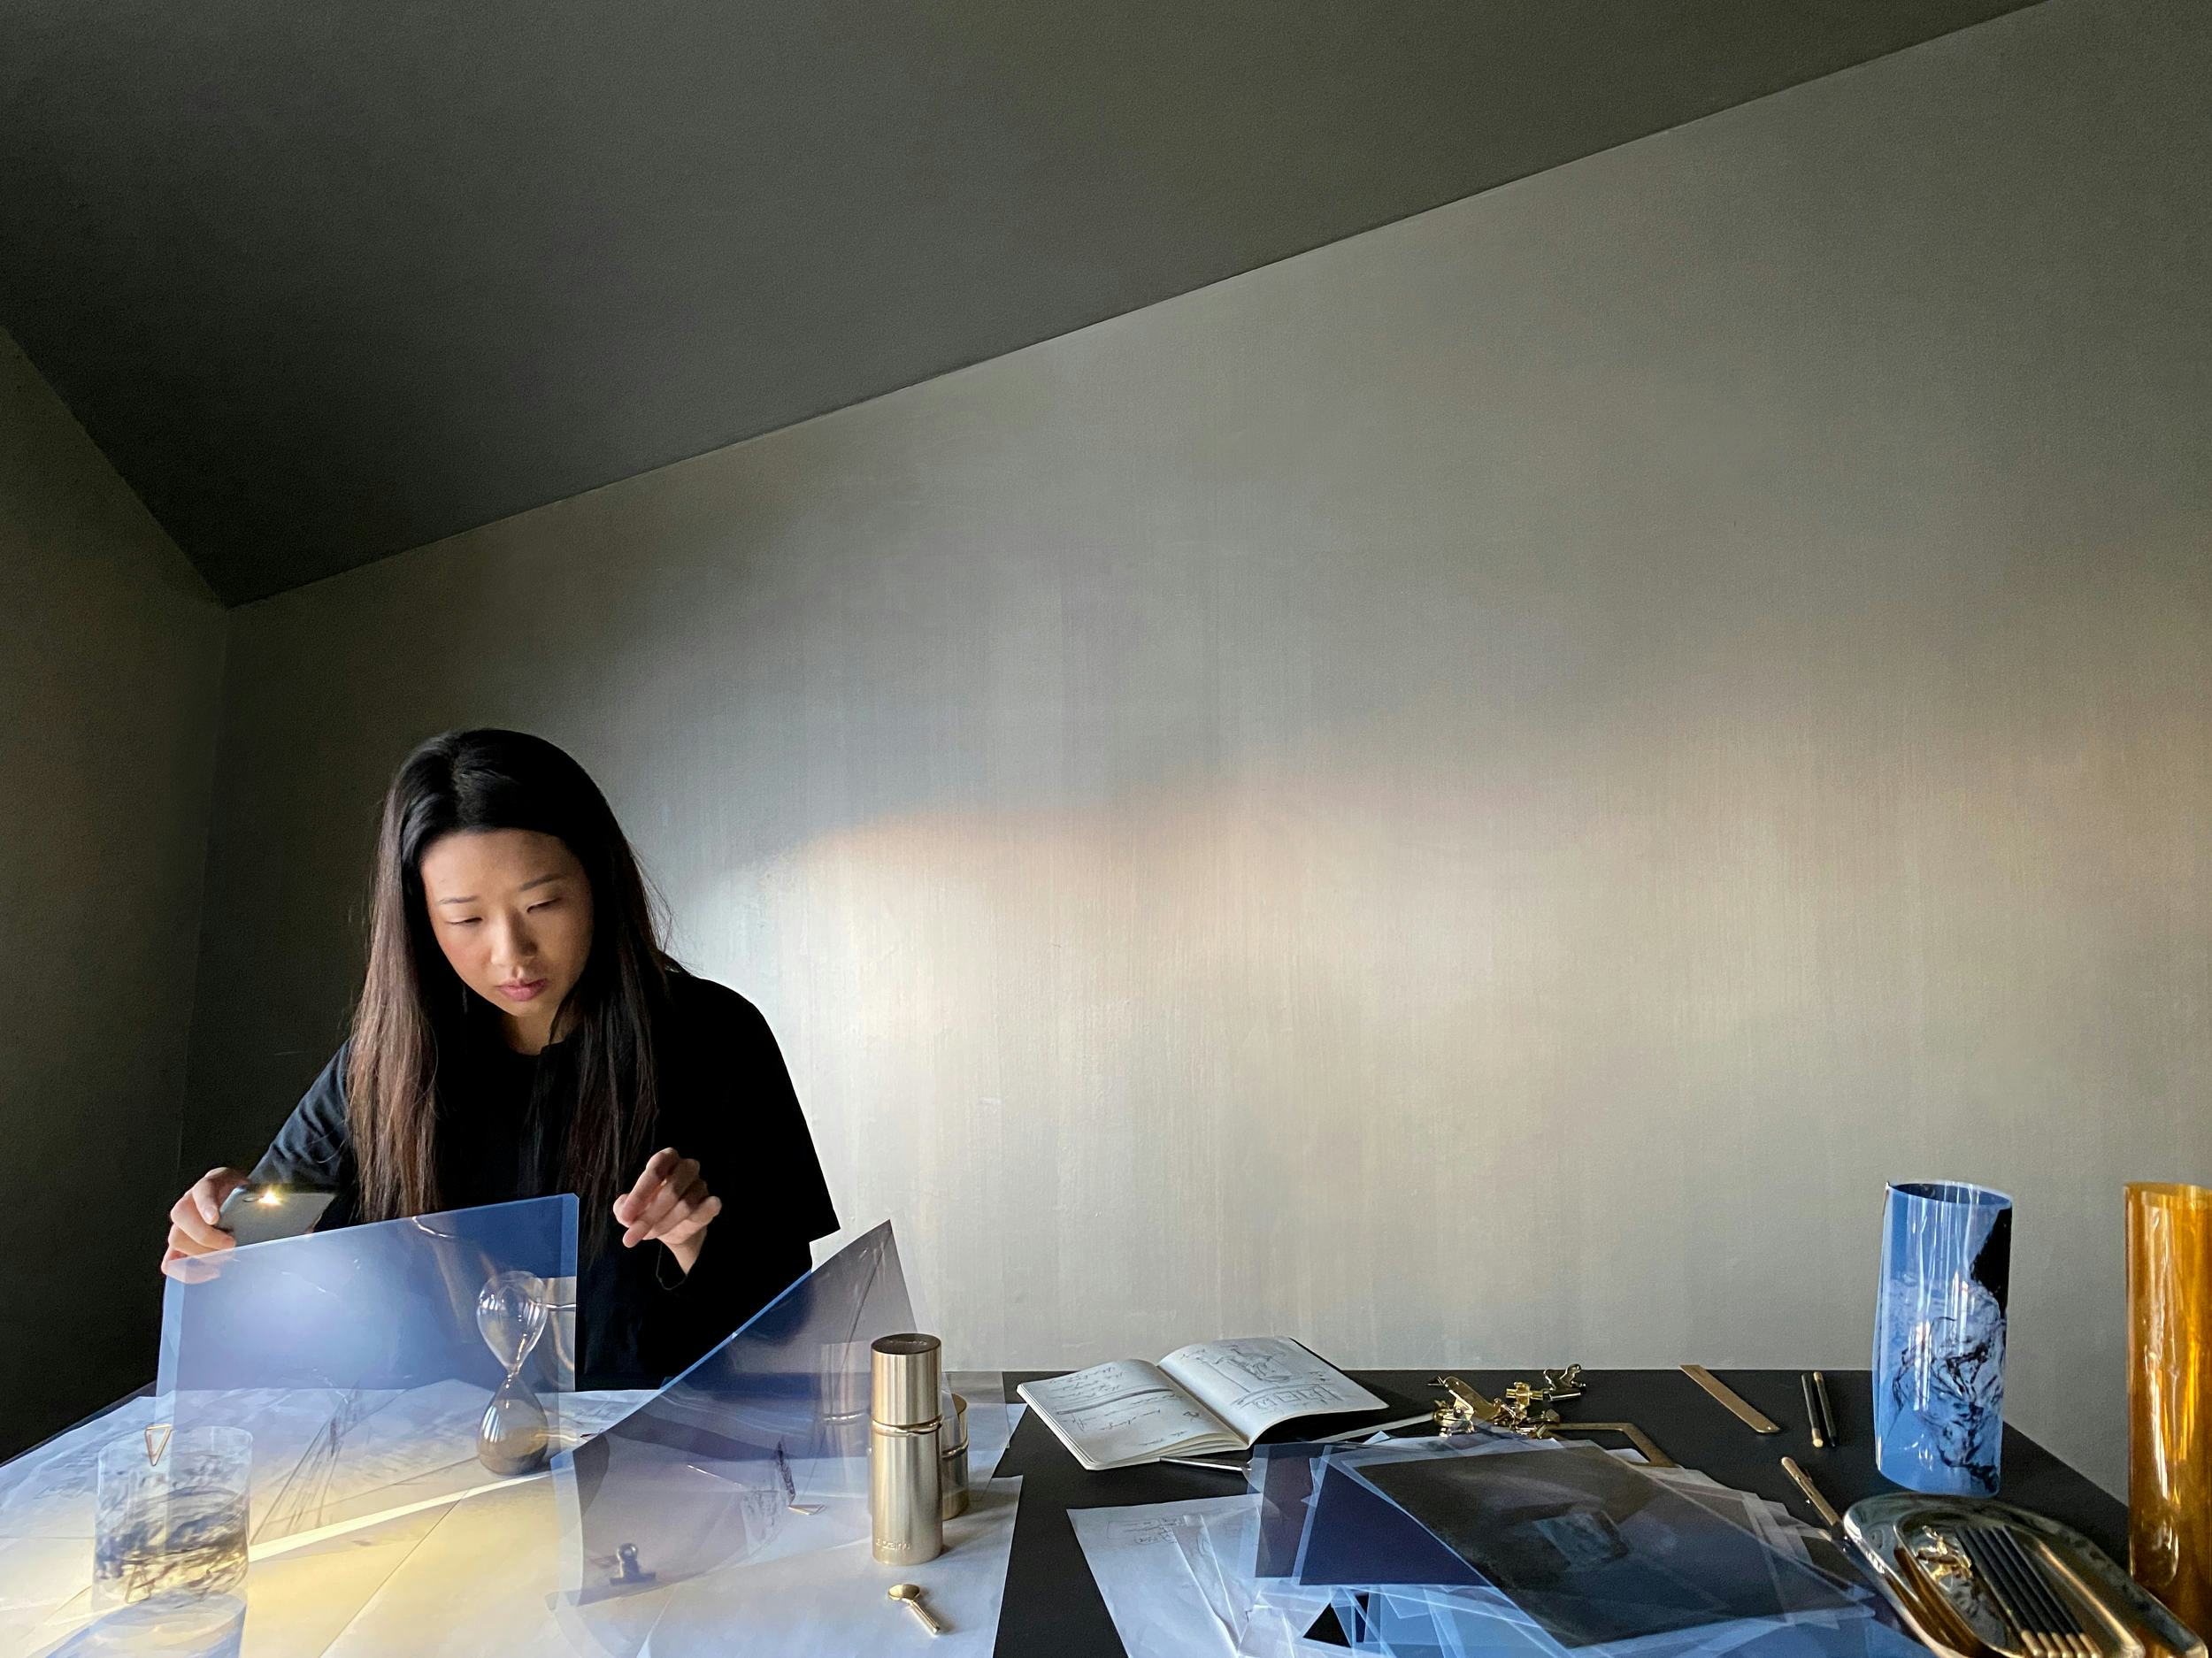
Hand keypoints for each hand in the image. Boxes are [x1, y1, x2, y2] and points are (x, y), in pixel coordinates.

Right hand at [162, 1167, 249, 1278]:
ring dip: (200, 1253)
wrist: (237, 1200)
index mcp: (210, 1184)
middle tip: (230, 1245)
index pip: (202, 1190)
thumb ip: (260, 1197)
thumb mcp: (254, 1191)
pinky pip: (170, 1260)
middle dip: (205, 1235)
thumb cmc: (245, 1198)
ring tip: (224, 1258)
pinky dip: (185, 1270)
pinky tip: (208, 1272)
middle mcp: (190, 1201)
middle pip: (182, 1215)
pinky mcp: (180, 1244)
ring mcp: (181, 1223)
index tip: (215, 1218)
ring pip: (176, 1238)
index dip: (206, 1204)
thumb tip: (269, 1204)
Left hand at [613, 1148, 721, 1274]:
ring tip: (647, 1236)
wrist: (673, 1228)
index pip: (655, 1170)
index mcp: (666, 1159)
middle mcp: (686, 1167)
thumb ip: (623, 1208)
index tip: (625, 1218)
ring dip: (664, 1224)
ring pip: (686, 1204)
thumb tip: (623, 1209)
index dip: (640, 1194)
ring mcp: (701, 1184)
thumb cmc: (650, 1209)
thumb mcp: (631, 1210)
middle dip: (649, 1217)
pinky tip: (684, 1227)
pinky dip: (698, 1216)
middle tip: (631, 1237)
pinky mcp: (712, 1201)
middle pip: (671, 1190)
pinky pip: (709, 1207)